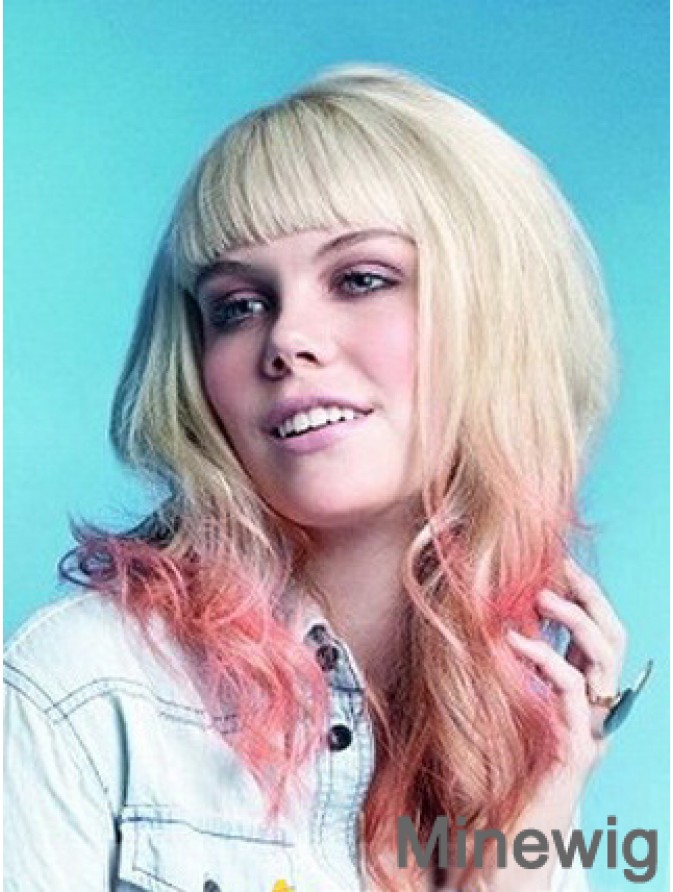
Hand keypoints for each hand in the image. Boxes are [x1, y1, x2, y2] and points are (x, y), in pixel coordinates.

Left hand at [506, 558, 627, 779]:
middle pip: (614, 639)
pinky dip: (548, 660)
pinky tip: (517, 643)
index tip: (559, 563)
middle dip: (590, 597)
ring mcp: (591, 730)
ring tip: (539, 598)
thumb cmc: (503, 771)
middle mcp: (595, 710)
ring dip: (574, 621)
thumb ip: (514, 671)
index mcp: (583, 696)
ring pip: (605, 661)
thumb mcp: (509, 707)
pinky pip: (574, 693)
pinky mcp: (576, 750)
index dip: (586, 595)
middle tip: (557, 570)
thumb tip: (493, 619)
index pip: (600, 633)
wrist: (509, 839)